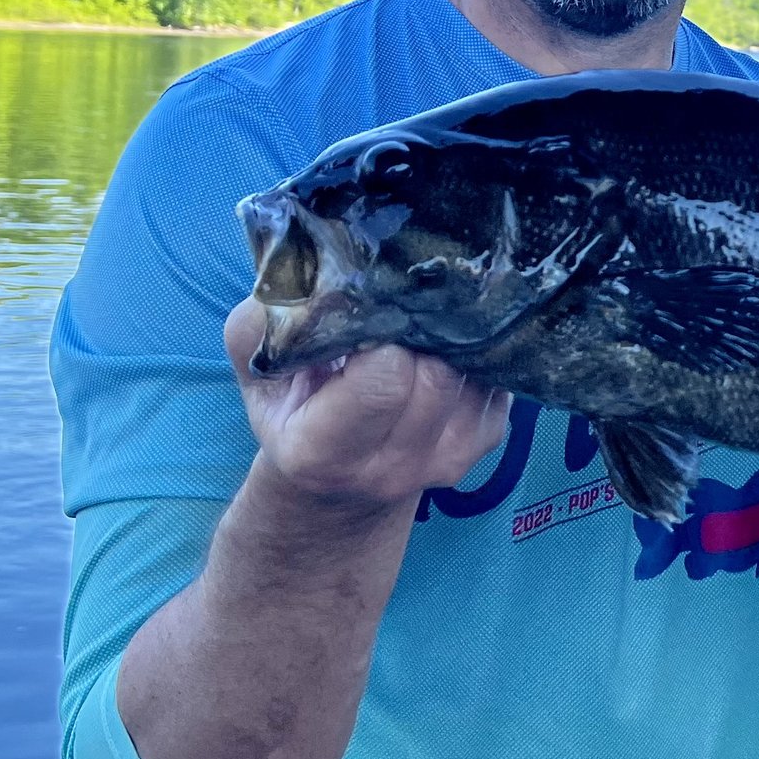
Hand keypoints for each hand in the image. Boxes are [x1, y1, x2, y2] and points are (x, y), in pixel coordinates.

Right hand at [222, 299, 513, 519]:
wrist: (338, 483)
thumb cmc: (295, 413)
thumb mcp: (261, 375)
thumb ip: (261, 329)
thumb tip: (302, 275)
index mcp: (323, 452)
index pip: (382, 379)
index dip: (383, 330)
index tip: (371, 301)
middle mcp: (390, 468)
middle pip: (436, 375)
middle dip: (424, 326)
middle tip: (406, 294)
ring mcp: (446, 462)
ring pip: (474, 374)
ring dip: (455, 336)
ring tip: (425, 314)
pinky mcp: (485, 443)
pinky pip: (497, 379)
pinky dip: (476, 350)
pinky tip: (446, 340)